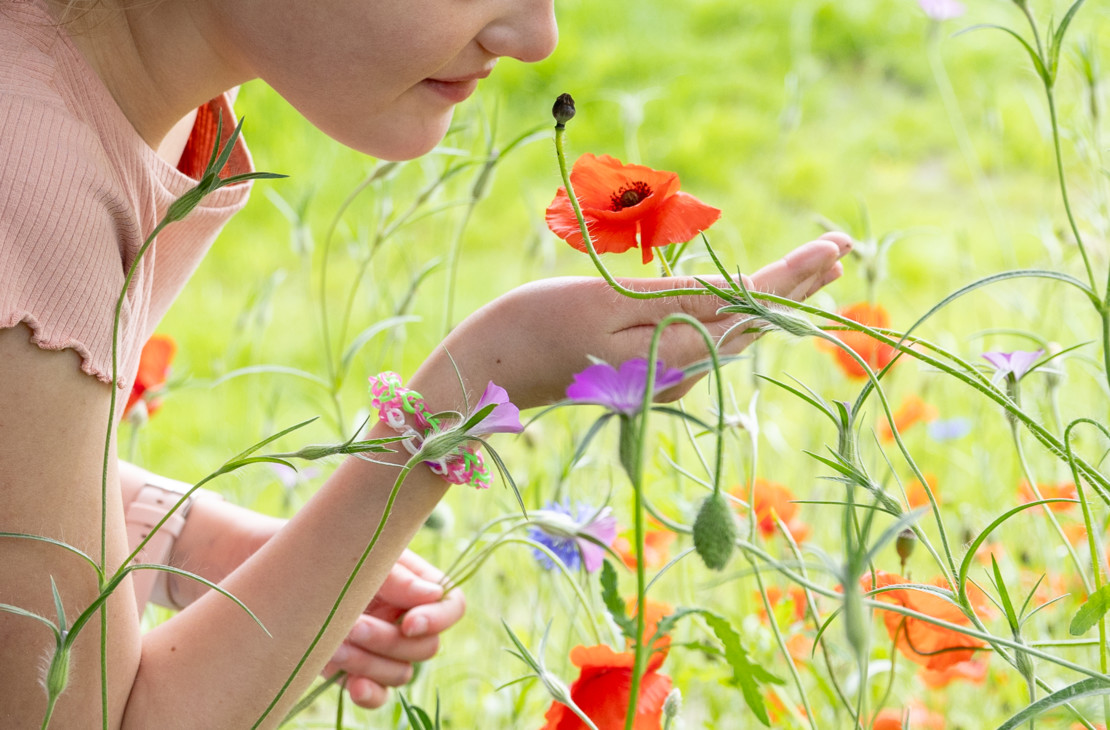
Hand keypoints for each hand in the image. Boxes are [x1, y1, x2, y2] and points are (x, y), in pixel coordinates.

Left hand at [321, 549, 464, 708]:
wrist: (283, 577)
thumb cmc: (327, 555)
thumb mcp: (364, 558)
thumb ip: (399, 578)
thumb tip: (434, 594)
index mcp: (416, 584)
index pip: (452, 605)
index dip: (438, 619)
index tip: (408, 622)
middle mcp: (405, 618)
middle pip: (426, 647)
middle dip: (390, 641)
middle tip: (354, 626)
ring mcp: (383, 648)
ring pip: (401, 672)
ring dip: (369, 662)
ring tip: (334, 645)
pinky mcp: (358, 670)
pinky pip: (379, 694)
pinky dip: (369, 694)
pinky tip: (354, 686)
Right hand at [414, 233, 850, 411]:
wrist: (486, 371)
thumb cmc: (533, 325)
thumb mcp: (604, 304)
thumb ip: (676, 306)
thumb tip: (743, 304)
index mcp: (669, 351)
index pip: (746, 305)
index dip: (793, 275)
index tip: (834, 246)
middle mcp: (678, 372)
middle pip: (751, 321)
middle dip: (798, 283)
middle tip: (841, 247)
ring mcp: (664, 377)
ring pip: (735, 332)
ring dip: (776, 297)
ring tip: (815, 269)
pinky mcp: (647, 374)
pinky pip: (708, 341)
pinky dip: (741, 313)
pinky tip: (756, 301)